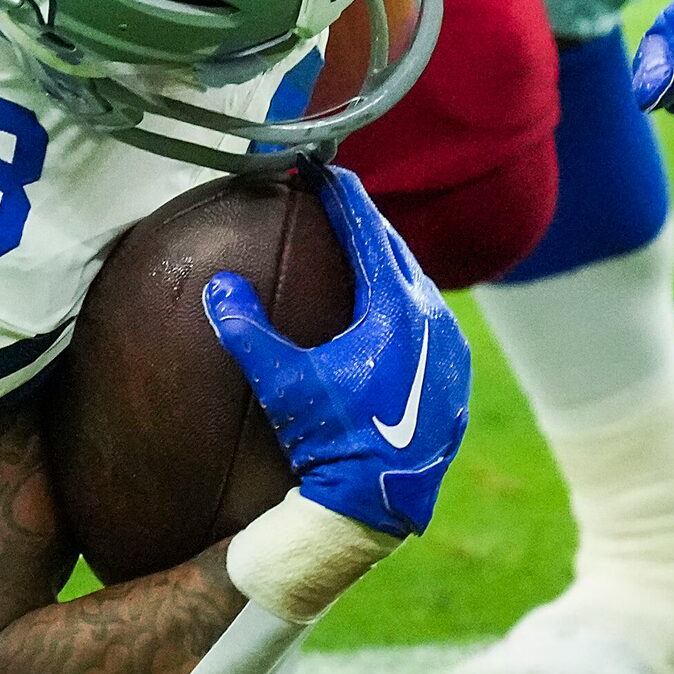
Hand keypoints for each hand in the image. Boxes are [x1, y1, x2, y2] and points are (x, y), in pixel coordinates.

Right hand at [204, 167, 470, 537]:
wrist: (376, 505)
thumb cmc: (331, 440)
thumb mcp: (282, 382)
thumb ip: (247, 329)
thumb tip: (218, 285)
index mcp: (397, 309)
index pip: (369, 234)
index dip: (344, 198)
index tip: (325, 168)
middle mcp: (434, 321)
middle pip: (398, 254)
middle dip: (366, 225)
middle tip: (337, 200)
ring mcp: (451, 353)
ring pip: (417, 288)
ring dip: (387, 264)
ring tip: (359, 249)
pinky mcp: (456, 382)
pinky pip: (429, 323)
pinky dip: (403, 303)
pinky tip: (384, 313)